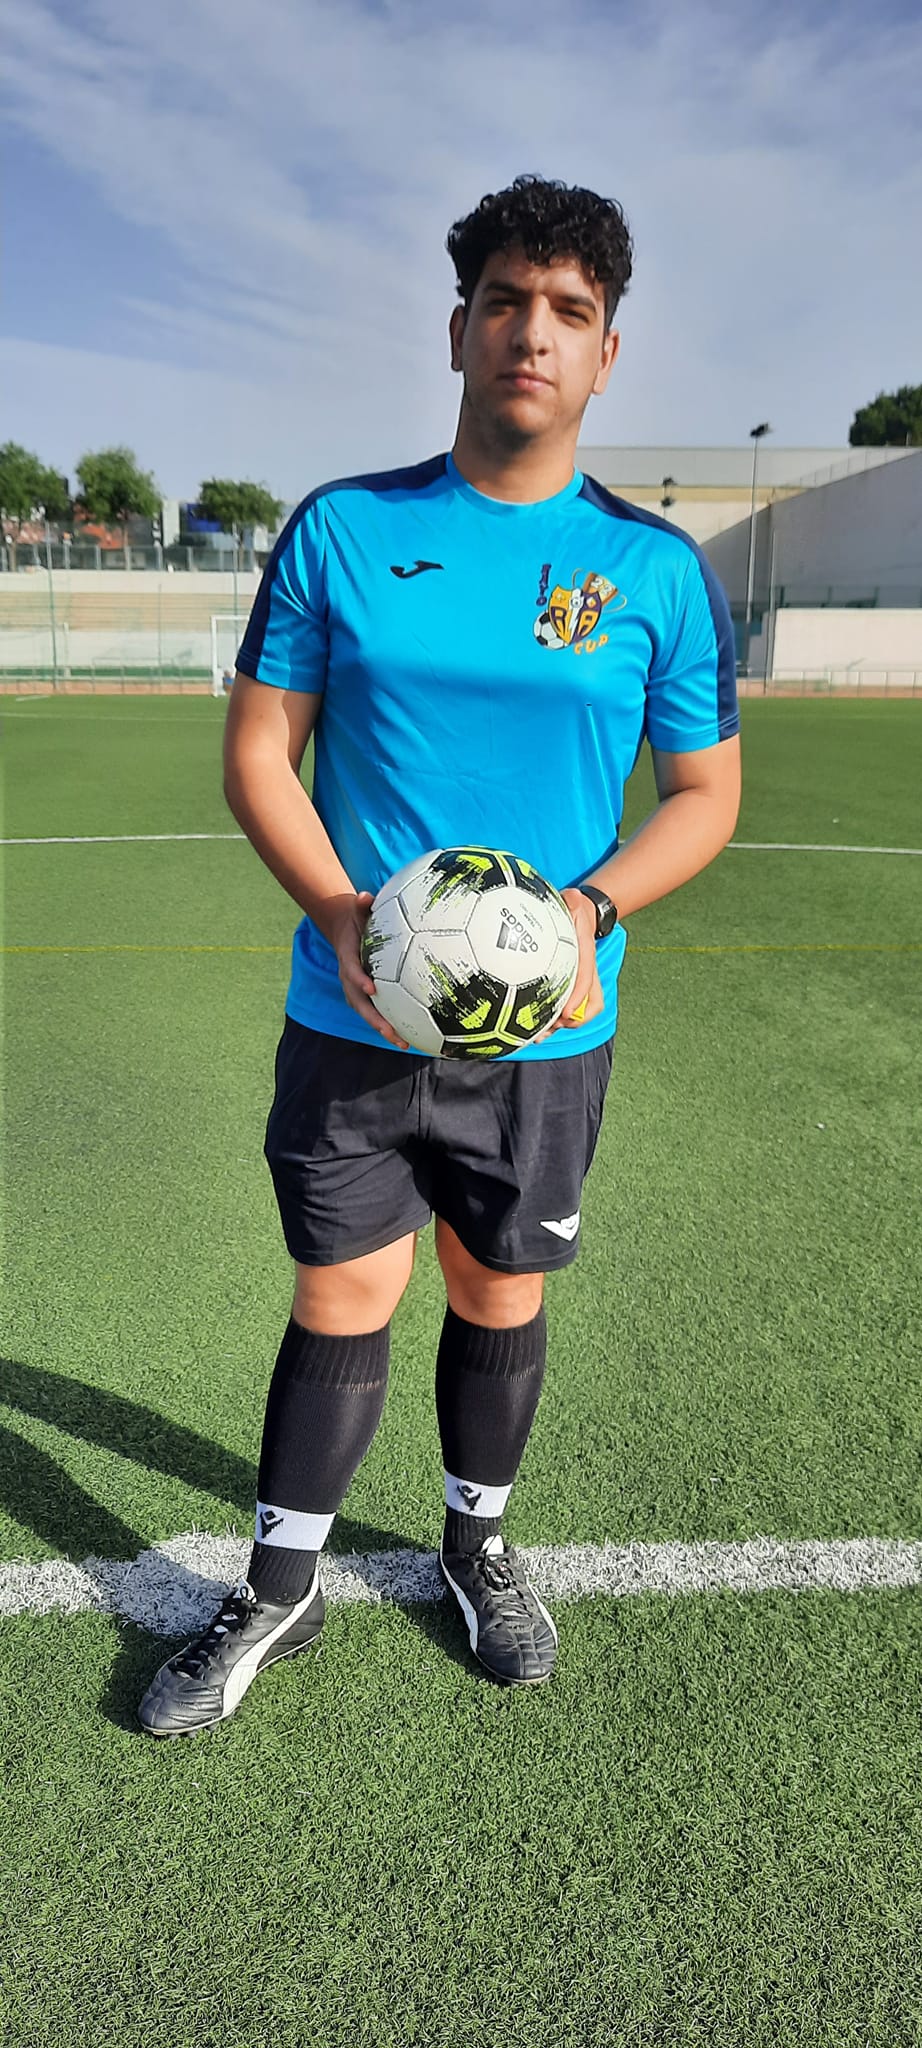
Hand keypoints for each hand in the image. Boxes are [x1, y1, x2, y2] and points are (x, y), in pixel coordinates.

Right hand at [329, 892, 409, 1049]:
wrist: (344, 930)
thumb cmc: (357, 919)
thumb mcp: (357, 910)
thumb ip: (362, 905)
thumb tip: (364, 895)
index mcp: (348, 959)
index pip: (351, 970)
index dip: (359, 980)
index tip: (371, 987)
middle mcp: (350, 979)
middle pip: (360, 1003)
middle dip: (374, 1019)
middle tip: (390, 1032)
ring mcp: (357, 990)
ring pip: (369, 1013)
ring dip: (385, 1030)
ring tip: (405, 1044)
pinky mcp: (368, 996)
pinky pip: (379, 1011)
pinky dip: (393, 1024)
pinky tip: (414, 1035)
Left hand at [542, 888, 603, 1036]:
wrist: (583, 914)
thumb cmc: (573, 907)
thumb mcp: (574, 901)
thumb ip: (570, 900)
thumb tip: (569, 895)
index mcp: (585, 954)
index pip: (586, 977)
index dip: (578, 996)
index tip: (566, 1013)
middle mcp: (585, 972)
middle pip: (586, 1004)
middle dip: (568, 1021)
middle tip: (545, 1032)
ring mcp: (578, 981)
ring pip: (577, 1011)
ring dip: (557, 1025)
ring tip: (536, 1036)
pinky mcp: (567, 985)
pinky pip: (562, 1006)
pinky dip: (548, 1018)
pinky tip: (523, 1024)